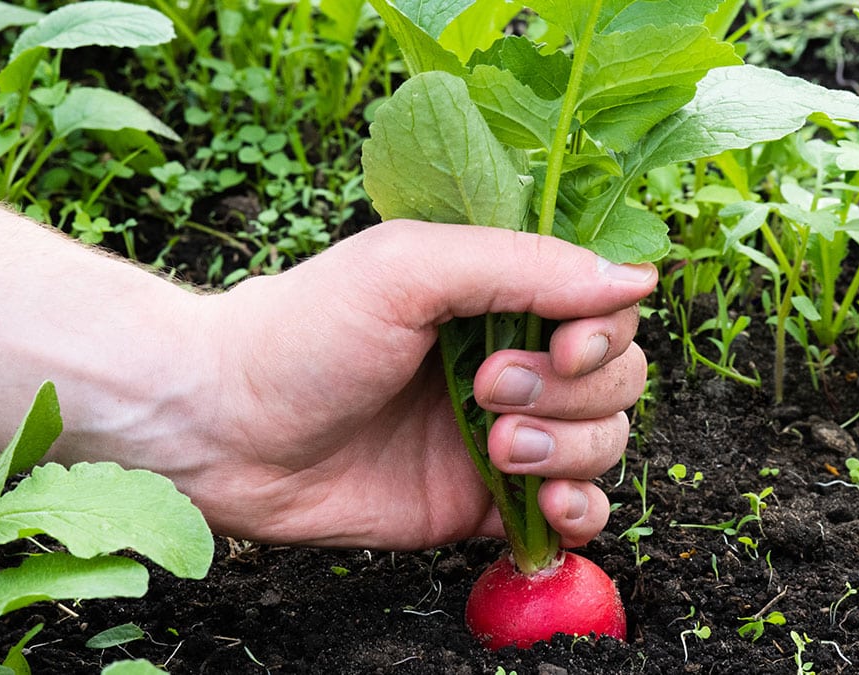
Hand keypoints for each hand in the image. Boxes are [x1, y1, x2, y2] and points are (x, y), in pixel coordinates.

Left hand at [169, 220, 656, 548]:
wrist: (223, 431)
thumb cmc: (302, 331)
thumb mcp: (409, 267)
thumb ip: (524, 266)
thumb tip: (635, 278)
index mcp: (498, 296)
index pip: (605, 309)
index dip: (603, 332)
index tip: (565, 346)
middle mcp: (511, 363)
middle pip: (617, 380)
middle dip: (572, 393)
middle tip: (489, 390)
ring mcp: (503, 436)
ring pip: (604, 445)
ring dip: (569, 450)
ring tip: (494, 447)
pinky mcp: (483, 505)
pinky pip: (573, 514)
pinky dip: (578, 514)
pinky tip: (544, 506)